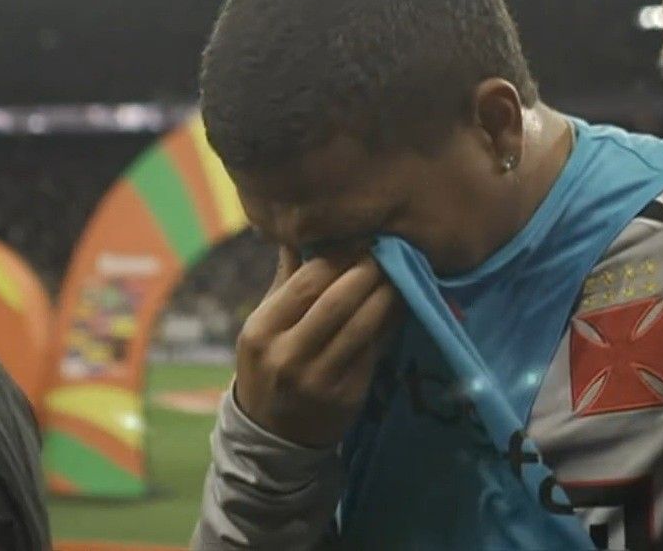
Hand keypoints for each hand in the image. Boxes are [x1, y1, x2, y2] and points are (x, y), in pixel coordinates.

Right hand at [232, 246, 402, 447]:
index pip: (306, 283)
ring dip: (387, 294)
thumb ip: (286, 280)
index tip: (361, 239)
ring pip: (362, 326)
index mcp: (262, 330)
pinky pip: (375, 350)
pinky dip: (390, 323)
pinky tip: (400, 304)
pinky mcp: (347, 396)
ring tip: (401, 272)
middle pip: (337, 302)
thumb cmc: (269, 364)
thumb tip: (300, 229)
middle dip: (368, 271)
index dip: (339, 257)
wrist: (272, 434)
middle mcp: (287, 356)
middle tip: (389, 249)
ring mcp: (318, 380)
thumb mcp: (264, 325)